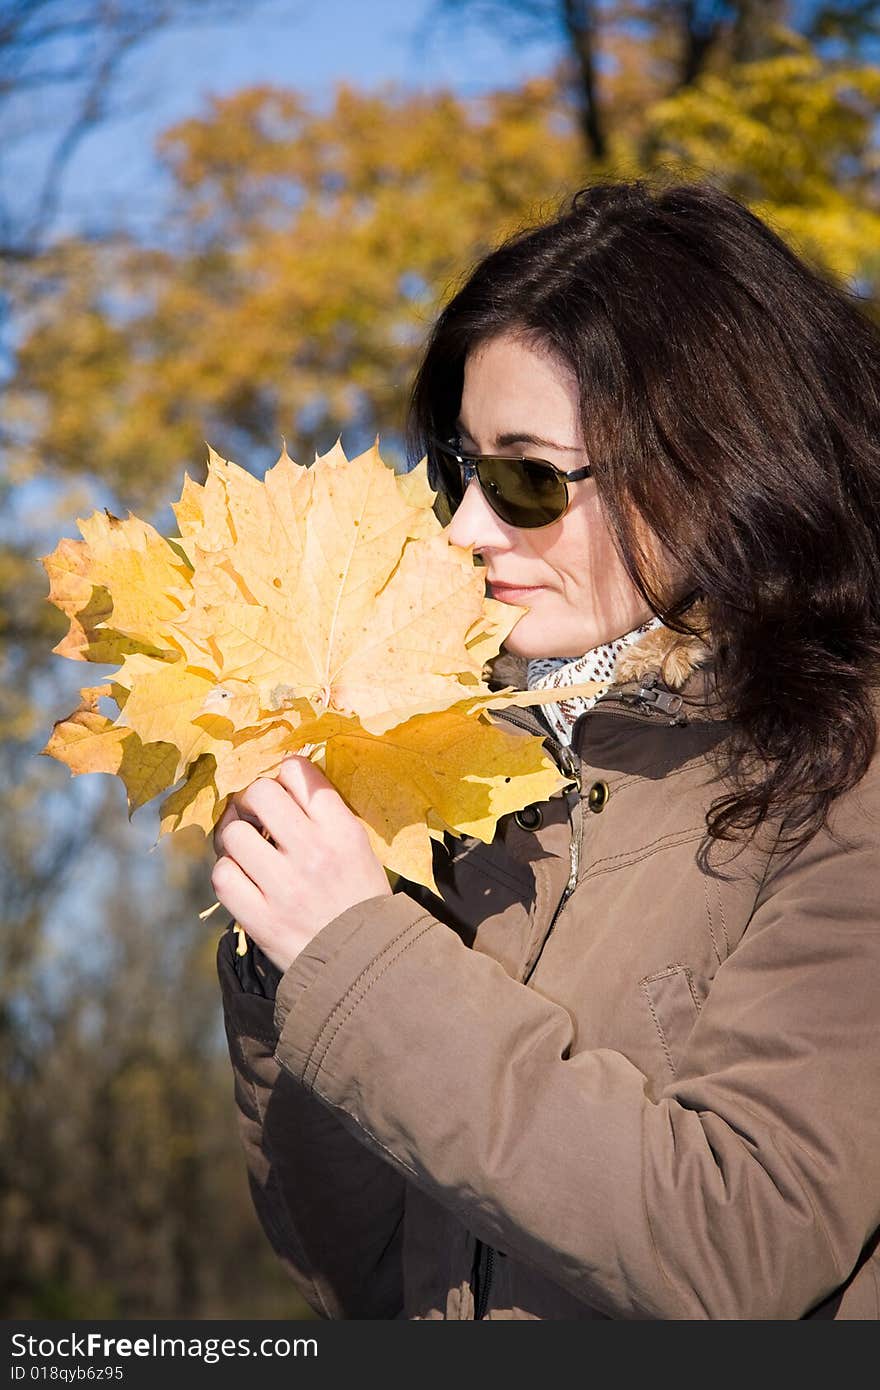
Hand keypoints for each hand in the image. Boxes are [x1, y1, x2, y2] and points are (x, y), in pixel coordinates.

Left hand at [211, 755, 392, 972]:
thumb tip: (281, 778)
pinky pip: (222, 876)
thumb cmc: (358, 898)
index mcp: (342, 830)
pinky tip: (241, 876)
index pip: (297, 772)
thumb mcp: (357, 847)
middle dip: (250, 798)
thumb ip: (324, 814)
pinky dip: (227, 872)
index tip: (282, 788)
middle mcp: (313, 852)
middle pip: (259, 793)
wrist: (363, 965)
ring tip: (243, 846)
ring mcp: (284, 887)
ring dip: (233, 835)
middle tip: (253, 813)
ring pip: (233, 834)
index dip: (283, 773)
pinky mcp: (261, 919)